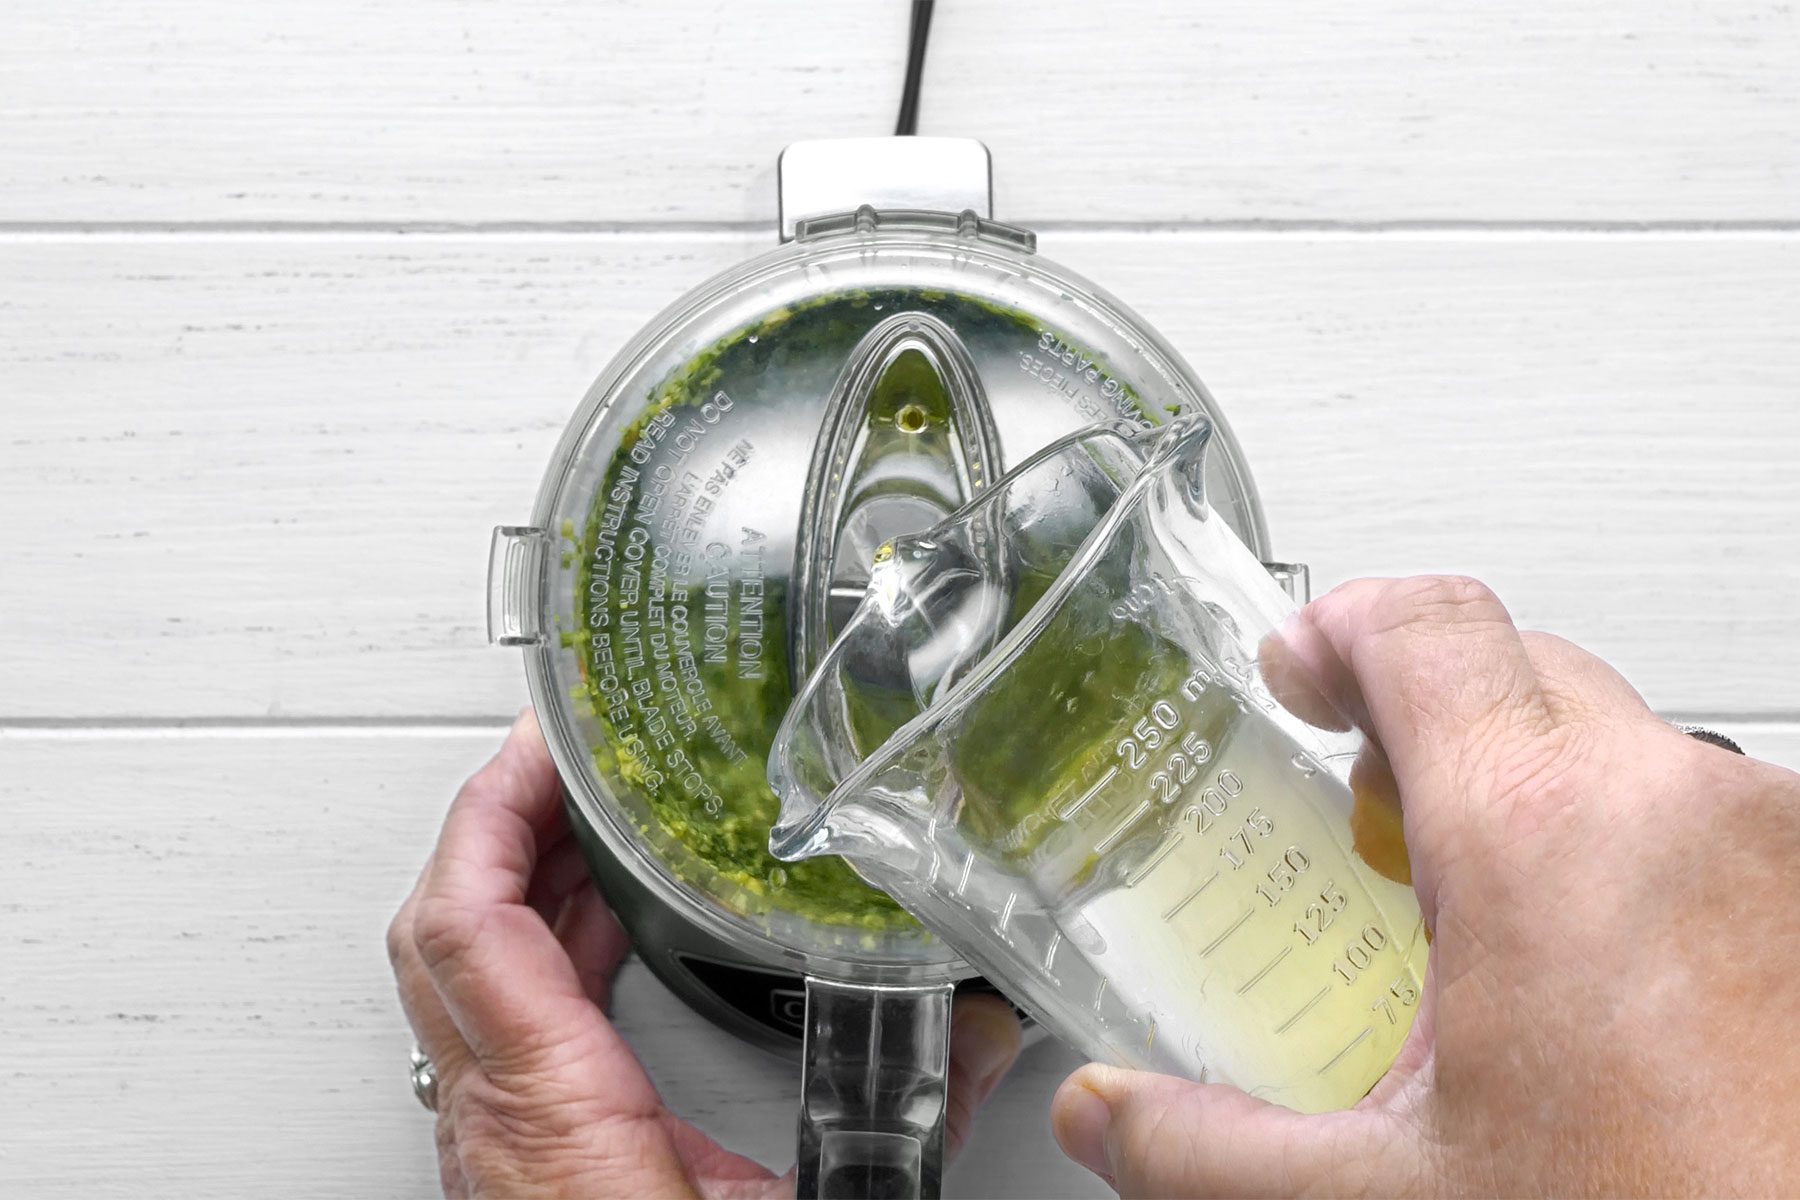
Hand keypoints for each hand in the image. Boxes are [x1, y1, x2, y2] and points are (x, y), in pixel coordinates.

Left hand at [388, 712, 1021, 1197]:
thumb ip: (892, 1119)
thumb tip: (977, 1039)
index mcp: (552, 1118)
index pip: (468, 921)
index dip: (492, 810)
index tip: (539, 741)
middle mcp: (497, 1125)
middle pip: (444, 927)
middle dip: (502, 818)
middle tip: (567, 753)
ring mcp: (497, 1148)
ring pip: (461, 973)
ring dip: (515, 878)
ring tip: (588, 817)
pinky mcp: (520, 1167)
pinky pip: (498, 1020)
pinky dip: (536, 946)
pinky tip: (601, 929)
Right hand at [1051, 575, 1799, 1196]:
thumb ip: (1212, 1150)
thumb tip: (1108, 1116)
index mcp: (1547, 839)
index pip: (1423, 628)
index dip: (1338, 628)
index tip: (1298, 669)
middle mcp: (1683, 806)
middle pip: (1515, 670)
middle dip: (1423, 725)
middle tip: (1367, 828)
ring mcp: (1776, 845)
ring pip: (1615, 745)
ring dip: (1533, 797)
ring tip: (1483, 932)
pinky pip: (1701, 815)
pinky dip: (1628, 852)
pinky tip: (1597, 984)